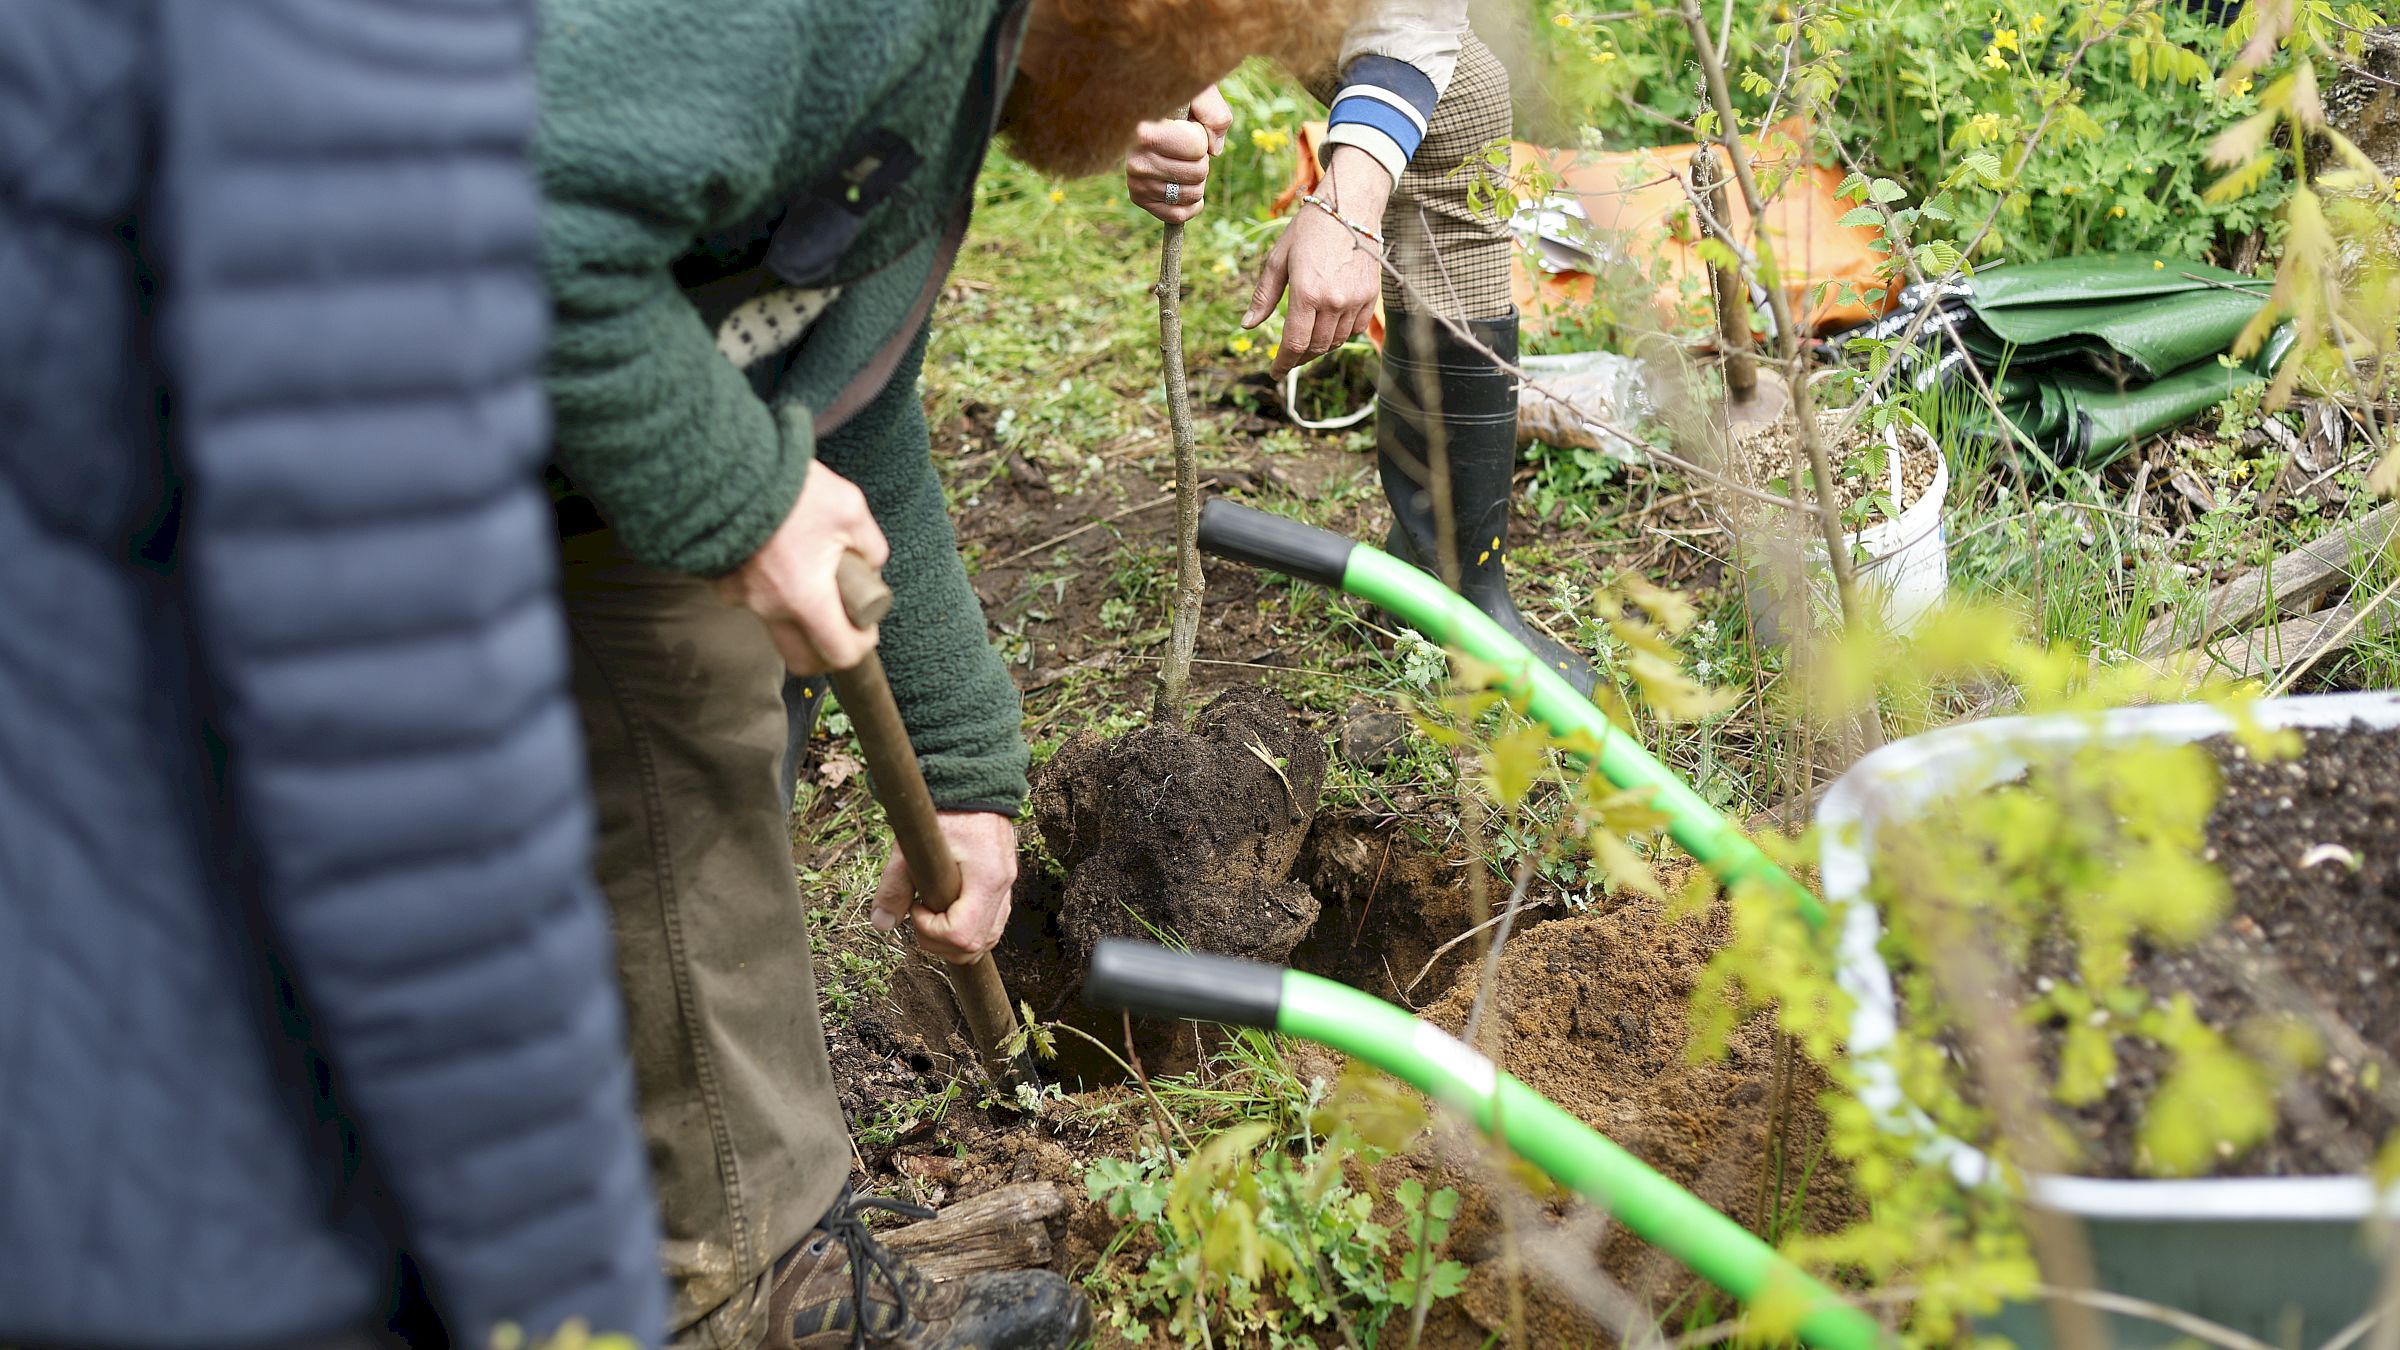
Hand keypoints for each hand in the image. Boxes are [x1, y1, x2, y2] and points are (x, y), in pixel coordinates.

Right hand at [713, 463, 889, 674]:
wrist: (726, 464)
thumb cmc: (790, 486)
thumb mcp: (850, 508)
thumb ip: (870, 545)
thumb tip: (872, 565)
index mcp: (805, 596)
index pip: (839, 653)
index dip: (861, 646)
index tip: (867, 629)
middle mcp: (769, 606)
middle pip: (802, 660)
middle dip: (826, 649)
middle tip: (841, 623)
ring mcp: (740, 597)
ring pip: (775, 628)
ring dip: (797, 616)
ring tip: (808, 574)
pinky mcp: (721, 582)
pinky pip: (751, 600)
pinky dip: (769, 591)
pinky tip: (777, 560)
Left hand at [873, 810, 1018, 963]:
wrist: (972, 780)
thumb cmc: (943, 809)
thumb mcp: (911, 846)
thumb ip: (895, 886)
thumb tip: (881, 924)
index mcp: (985, 879)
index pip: (961, 935)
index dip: (932, 932)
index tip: (916, 907)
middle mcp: (1003, 887)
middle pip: (976, 946)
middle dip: (940, 943)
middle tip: (919, 915)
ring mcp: (1007, 886)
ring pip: (988, 939)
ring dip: (955, 940)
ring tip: (932, 913)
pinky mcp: (1004, 884)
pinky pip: (992, 922)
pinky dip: (969, 928)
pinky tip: (947, 910)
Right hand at [1124, 85, 1229, 223]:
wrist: (1151, 112)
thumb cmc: (1180, 102)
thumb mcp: (1201, 94)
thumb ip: (1215, 114)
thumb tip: (1214, 150)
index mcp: (1146, 129)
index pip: (1197, 147)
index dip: (1202, 136)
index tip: (1187, 125)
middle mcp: (1135, 158)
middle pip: (1198, 173)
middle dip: (1202, 159)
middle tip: (1186, 147)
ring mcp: (1135, 181)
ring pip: (1192, 194)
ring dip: (1197, 179)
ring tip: (1181, 161)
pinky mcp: (1138, 197)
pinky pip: (1178, 215)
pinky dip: (1191, 203)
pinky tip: (1185, 185)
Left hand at [1243, 146, 1390, 377]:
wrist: (1349, 208)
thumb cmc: (1308, 230)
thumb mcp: (1278, 260)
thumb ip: (1264, 296)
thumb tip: (1248, 326)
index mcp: (1307, 292)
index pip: (1295, 343)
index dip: (1283, 363)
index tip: (1275, 372)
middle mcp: (1334, 301)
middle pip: (1316, 347)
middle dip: (1299, 358)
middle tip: (1287, 359)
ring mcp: (1356, 300)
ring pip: (1336, 341)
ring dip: (1318, 348)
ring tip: (1305, 343)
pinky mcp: (1371, 296)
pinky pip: (1355, 329)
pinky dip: (1340, 335)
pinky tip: (1328, 329)